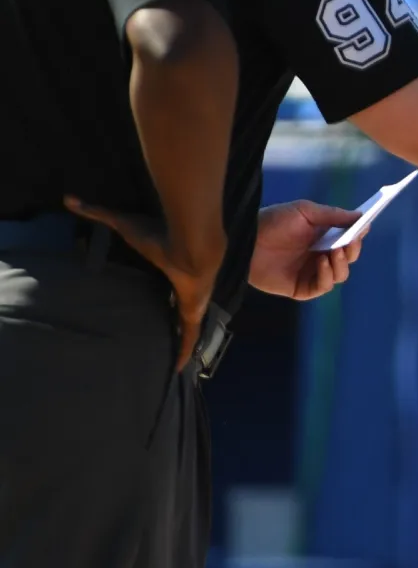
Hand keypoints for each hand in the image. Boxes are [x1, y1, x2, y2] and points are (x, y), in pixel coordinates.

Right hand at [64, 195, 225, 373]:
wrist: (193, 244)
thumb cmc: (162, 235)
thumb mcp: (127, 224)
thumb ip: (100, 213)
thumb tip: (72, 199)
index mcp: (175, 272)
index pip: (172, 286)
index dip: (169, 294)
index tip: (167, 302)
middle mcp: (187, 288)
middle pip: (182, 309)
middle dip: (180, 321)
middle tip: (172, 337)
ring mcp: (194, 301)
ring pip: (188, 326)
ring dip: (183, 340)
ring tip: (176, 358)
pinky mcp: (193, 312)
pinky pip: (188, 337)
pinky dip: (184, 351)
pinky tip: (181, 368)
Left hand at [250, 200, 364, 300]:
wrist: (245, 240)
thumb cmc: (273, 221)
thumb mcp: (305, 211)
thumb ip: (332, 215)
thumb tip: (360, 216)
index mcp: (323, 237)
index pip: (349, 240)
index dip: (358, 235)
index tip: (363, 228)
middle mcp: (320, 255)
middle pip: (348, 259)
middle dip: (352, 251)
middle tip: (348, 243)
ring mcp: (311, 273)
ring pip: (340, 275)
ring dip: (341, 265)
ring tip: (333, 253)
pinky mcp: (300, 288)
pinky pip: (322, 287)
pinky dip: (327, 276)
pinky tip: (321, 263)